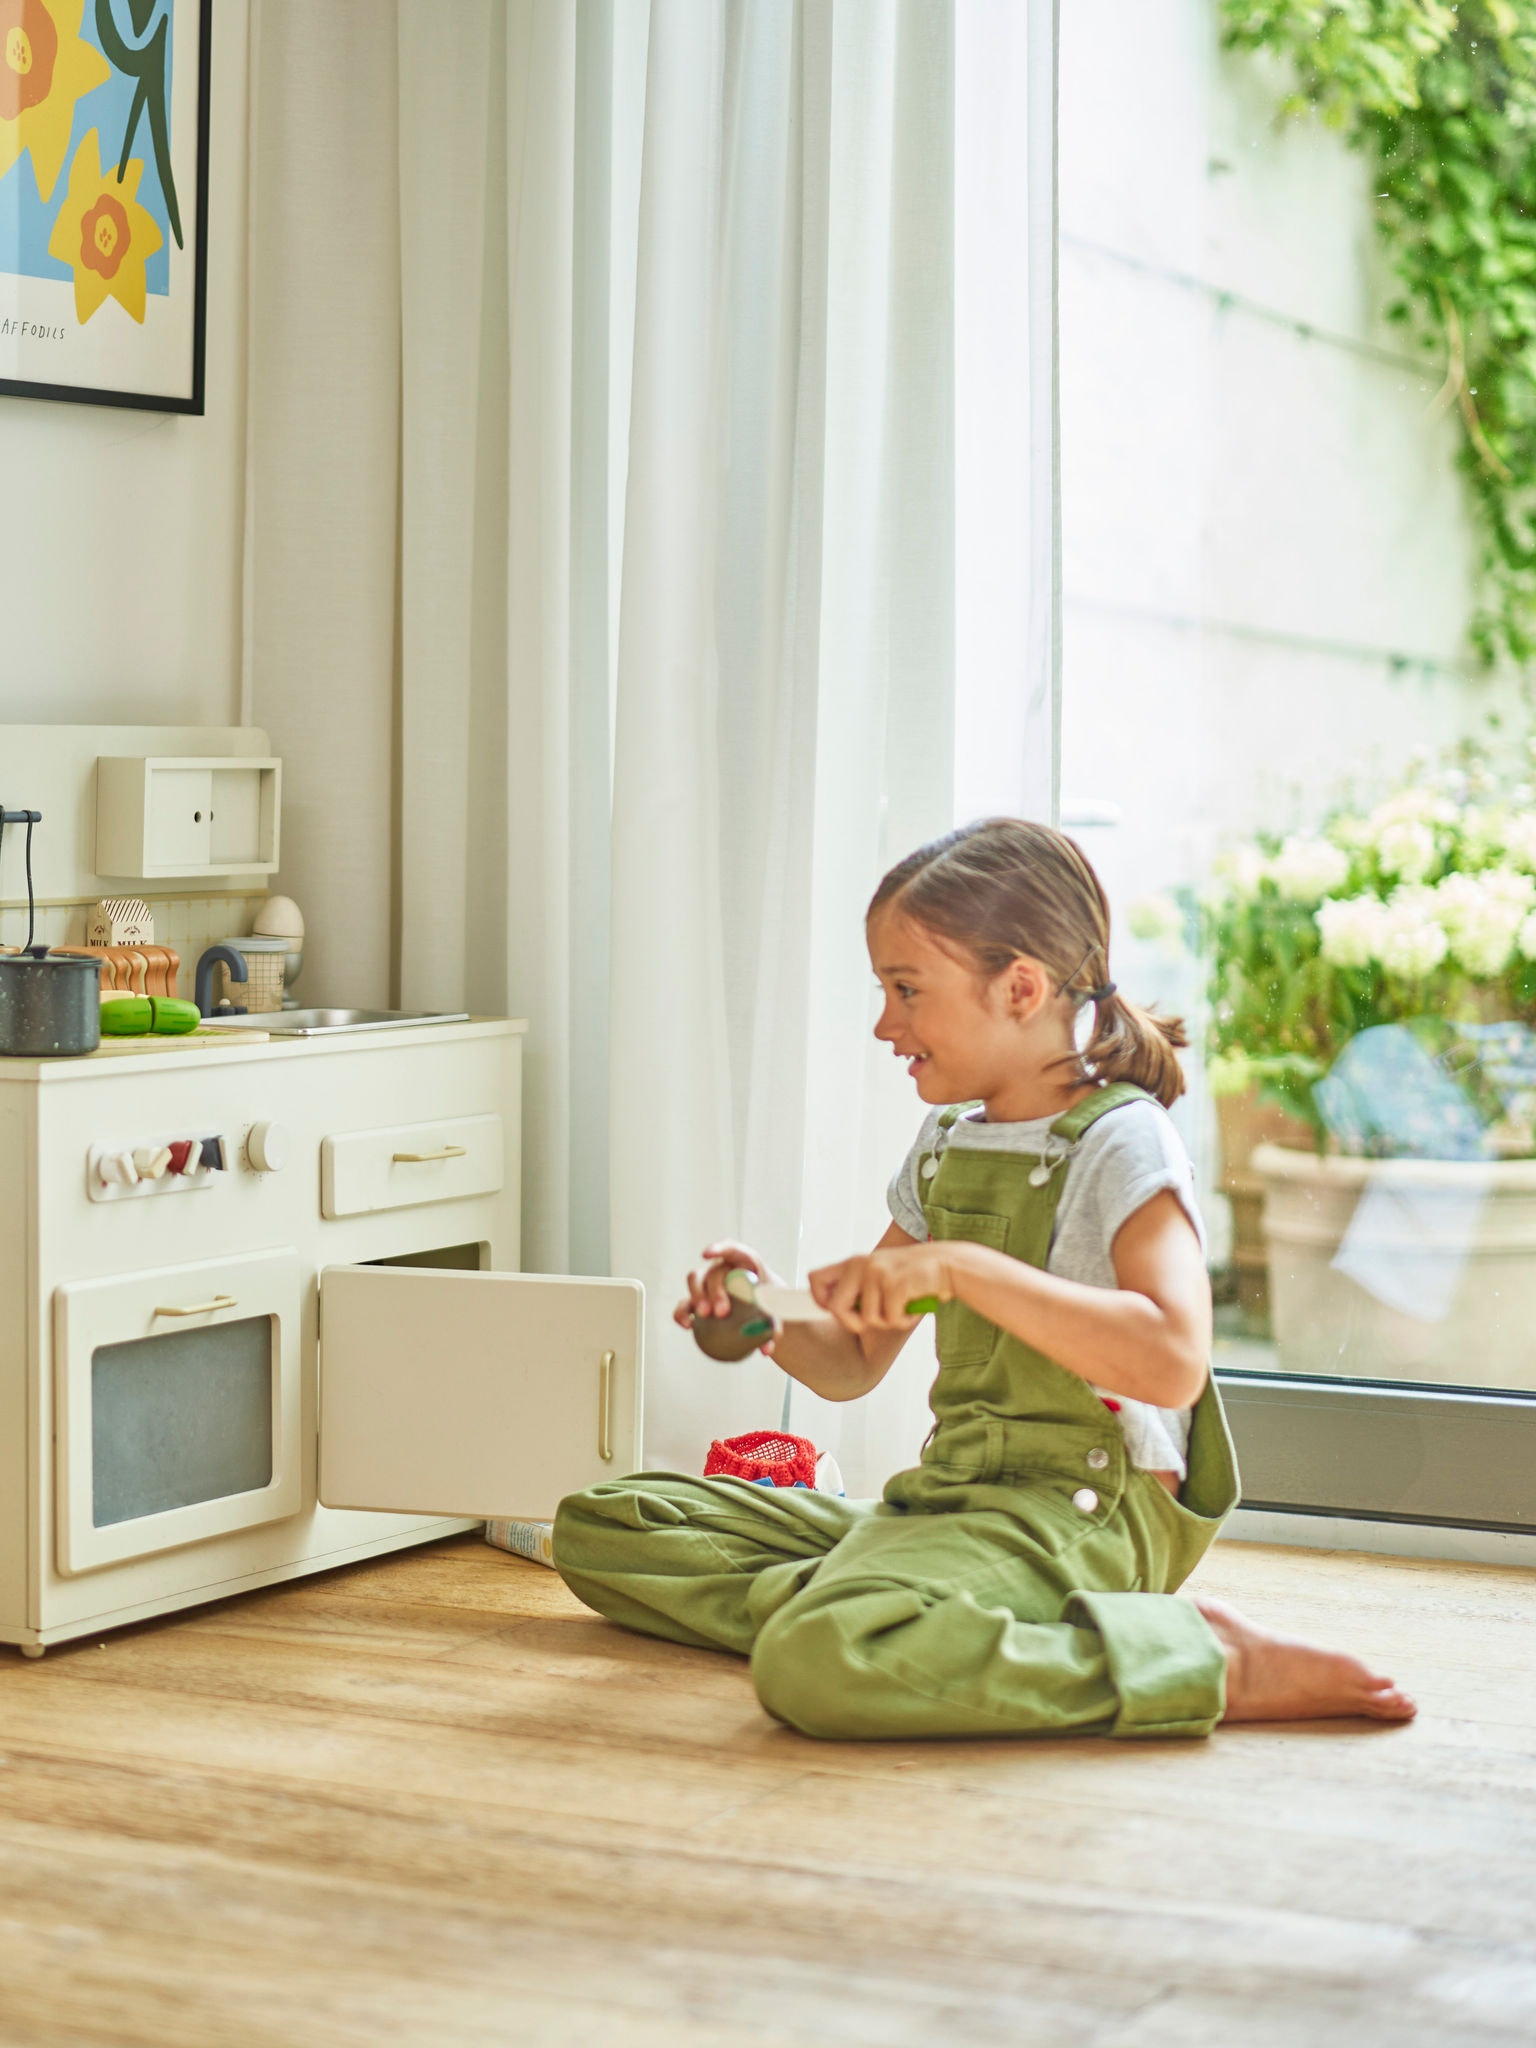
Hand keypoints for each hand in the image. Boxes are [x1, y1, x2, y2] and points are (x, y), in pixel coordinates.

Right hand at [673, 1240, 783, 1329]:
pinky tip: (687, 1325)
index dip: (718, 1248)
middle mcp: (723, 1269)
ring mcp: (709, 1283)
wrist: (762, 1310)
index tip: (706, 1255)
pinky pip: (685, 1304)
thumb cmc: (769, 1302)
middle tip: (722, 1312)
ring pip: (695, 1281)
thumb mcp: (776, 1310)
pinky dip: (682, 1313)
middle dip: (715, 1290)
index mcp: (744, 1262)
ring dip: (697, 1297)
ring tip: (704, 1316)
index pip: (731, 1249)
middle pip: (714, 1272)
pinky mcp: (698, 1300)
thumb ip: (773, 1327)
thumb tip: (766, 1348)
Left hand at [809, 1242, 960, 1336]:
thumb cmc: (912, 1276)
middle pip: (836, 1308)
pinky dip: (903, 1321)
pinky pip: (890, 1319)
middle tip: (873, 1321)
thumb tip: (832, 1309)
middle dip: (853, 1324)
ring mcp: (878, 1273)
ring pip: (867, 1319)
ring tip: (901, 1307)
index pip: (815, 1278)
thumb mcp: (878, 1275)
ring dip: (887, 1321)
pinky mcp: (895, 1284)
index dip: (820, 1301)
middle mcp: (862, 1264)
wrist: (947, 1264)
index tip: (835, 1311)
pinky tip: (912, 1308)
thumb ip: (857, 1288)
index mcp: (854, 1262)